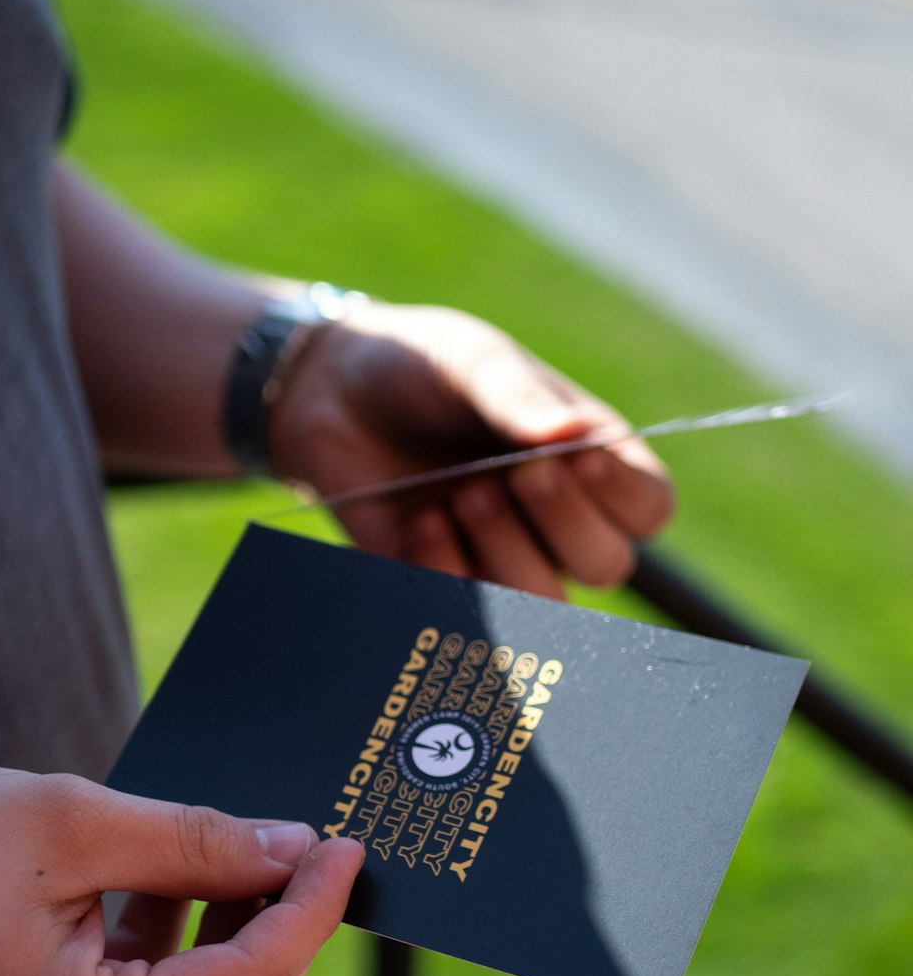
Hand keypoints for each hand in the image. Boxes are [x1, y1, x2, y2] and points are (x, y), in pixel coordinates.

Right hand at [0, 765, 362, 975]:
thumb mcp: (60, 824)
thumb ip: (191, 842)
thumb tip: (290, 848)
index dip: (310, 910)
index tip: (349, 850)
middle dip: (282, 931)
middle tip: (313, 851)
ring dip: (229, 947)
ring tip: (242, 856)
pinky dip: (173, 968)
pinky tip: (173, 891)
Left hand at [271, 301, 673, 598]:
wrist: (327, 394)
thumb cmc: (420, 368)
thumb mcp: (471, 362)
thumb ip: (518, 397)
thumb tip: (573, 432)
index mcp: (586, 456)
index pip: (649, 506)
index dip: (625, 497)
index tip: (580, 460)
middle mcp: (555, 518)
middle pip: (608, 564)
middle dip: (563, 523)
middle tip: (515, 474)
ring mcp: (503, 558)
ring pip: (545, 601)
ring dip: (507, 552)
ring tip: (460, 496)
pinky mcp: (446, 585)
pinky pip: (470, 614)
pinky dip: (448, 571)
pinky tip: (420, 523)